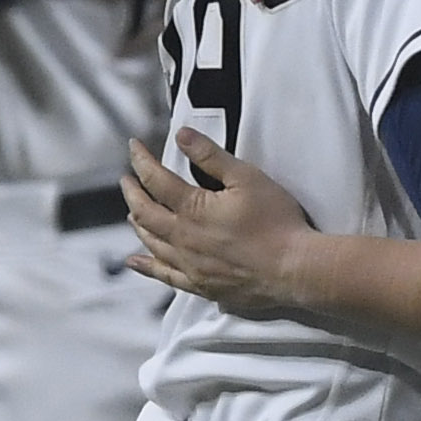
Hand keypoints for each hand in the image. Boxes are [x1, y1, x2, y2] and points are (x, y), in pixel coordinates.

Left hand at [124, 134, 323, 316]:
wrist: (294, 269)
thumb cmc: (277, 222)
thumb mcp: (247, 178)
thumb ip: (211, 156)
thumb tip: (182, 135)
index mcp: (193, 208)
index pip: (155, 179)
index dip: (141, 160)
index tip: (134, 147)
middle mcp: (183, 238)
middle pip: (144, 212)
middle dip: (132, 192)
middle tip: (126, 180)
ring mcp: (190, 264)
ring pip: (151, 242)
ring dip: (137, 223)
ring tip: (132, 211)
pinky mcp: (201, 285)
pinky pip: (164, 275)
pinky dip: (146, 266)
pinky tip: (135, 261)